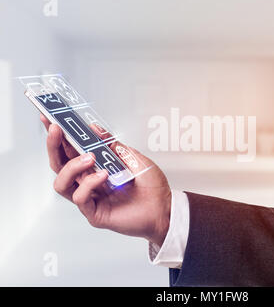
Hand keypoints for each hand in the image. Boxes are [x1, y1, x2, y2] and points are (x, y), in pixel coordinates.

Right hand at [40, 114, 170, 245]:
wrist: (165, 209)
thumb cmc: (151, 186)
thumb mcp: (133, 158)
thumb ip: (112, 145)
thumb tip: (94, 128)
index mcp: (95, 167)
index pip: (70, 150)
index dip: (58, 136)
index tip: (50, 118)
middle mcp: (88, 181)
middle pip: (59, 164)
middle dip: (54, 145)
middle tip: (57, 130)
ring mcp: (90, 197)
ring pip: (62, 183)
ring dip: (71, 166)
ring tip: (89, 157)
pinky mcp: (95, 213)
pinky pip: (80, 198)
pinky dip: (89, 183)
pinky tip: (103, 175)